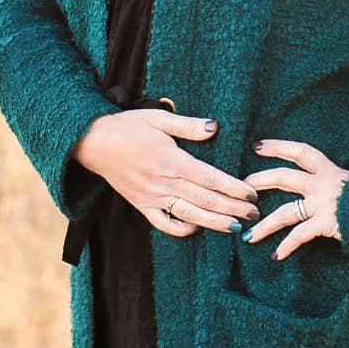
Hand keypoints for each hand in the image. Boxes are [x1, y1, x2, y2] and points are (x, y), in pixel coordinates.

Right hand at [73, 111, 260, 236]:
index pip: (209, 178)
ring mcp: (152, 197)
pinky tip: (199, 228)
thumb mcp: (158, 118)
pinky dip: (182, 230)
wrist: (93, 143)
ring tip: (235, 227)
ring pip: (189, 215)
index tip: (252, 194)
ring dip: (214, 223)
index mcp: (171, 160)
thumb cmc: (128, 126)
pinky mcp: (141, 205)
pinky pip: (164, 224)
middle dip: (232, 208)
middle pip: (204, 200)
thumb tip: (215, 127)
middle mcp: (163, 182)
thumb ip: (188, 125)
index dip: (233, 188)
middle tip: (255, 214)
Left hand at [240, 138, 348, 260]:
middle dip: (259, 181)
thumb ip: (336, 184)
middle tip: (241, 187)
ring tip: (248, 237)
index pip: (300, 152)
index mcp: (329, 169)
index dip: (277, 147)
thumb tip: (323, 187)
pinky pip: (300, 235)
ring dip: (264, 225)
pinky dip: (286, 246)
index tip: (256, 146)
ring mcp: (323, 203)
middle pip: (283, 177)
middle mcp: (323, 183)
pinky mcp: (326, 223)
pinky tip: (275, 256)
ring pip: (285, 212)